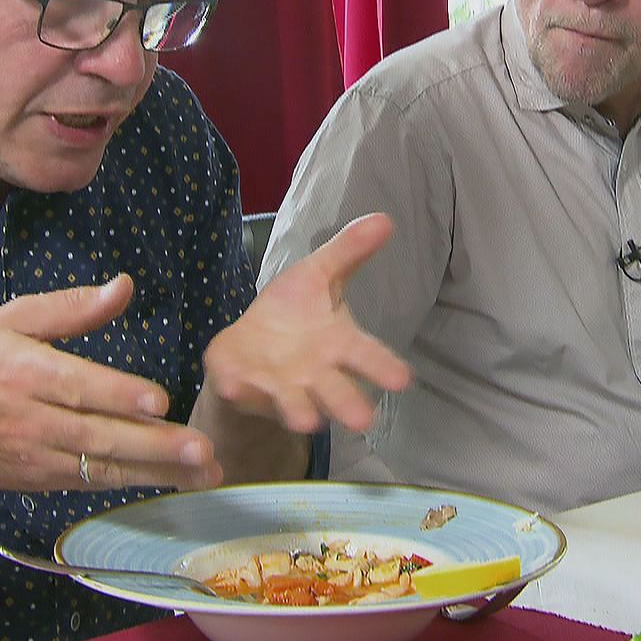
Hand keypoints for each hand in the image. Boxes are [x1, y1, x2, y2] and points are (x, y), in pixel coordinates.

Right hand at [0, 275, 219, 498]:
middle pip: (98, 434)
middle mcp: (31, 420)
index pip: (75, 386)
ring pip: (103, 466)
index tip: (158, 400)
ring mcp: (39, 456)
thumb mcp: (8, 322)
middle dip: (154, 445)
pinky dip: (136, 481)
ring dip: (158, 470)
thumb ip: (68, 308)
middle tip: (202, 448)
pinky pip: (95, 482)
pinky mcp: (45, 480)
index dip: (117, 395)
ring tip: (204, 470)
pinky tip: (176, 478)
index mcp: (21, 373)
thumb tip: (122, 287)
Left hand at [203, 213, 410, 432]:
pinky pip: (240, 389)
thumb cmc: (293, 313)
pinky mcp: (240, 385)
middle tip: (363, 420)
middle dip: (346, 404)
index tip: (403, 380)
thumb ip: (348, 252)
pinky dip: (240, 390)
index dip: (383, 368)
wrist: (247, 346)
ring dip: (299, 411)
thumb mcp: (317, 275)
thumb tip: (384, 217)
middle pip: (335, 392)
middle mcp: (312, 374)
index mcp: (336, 346)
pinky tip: (236, 387)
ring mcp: (276, 385)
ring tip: (307, 422)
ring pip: (292, 403)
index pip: (366, 356)